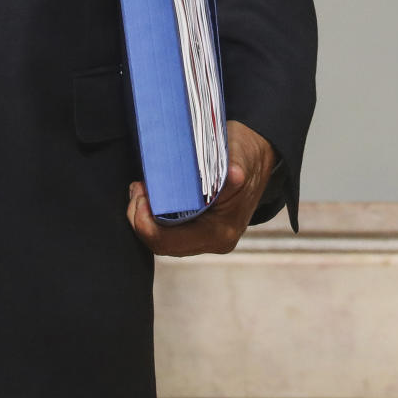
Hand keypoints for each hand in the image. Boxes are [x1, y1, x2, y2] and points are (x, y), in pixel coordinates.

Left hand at [127, 120, 276, 256]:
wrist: (259, 157)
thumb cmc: (247, 154)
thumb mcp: (242, 155)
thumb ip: (235, 166)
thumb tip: (234, 175)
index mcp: (221, 231)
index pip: (168, 241)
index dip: (145, 221)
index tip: (141, 192)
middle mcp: (214, 240)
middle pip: (161, 243)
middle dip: (140, 217)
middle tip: (137, 188)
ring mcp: (207, 237)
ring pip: (163, 239)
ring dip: (145, 216)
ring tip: (142, 189)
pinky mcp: (200, 228)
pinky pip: (169, 231)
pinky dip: (154, 215)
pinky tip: (152, 193)